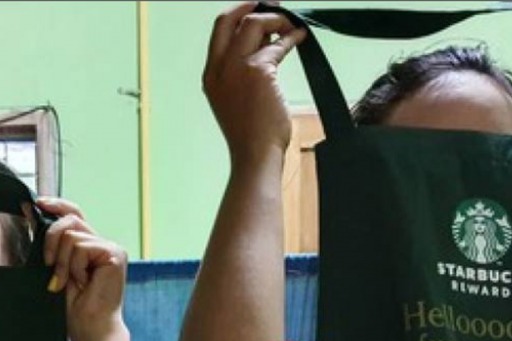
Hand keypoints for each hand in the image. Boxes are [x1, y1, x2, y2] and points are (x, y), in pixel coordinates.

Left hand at [38, 197, 127, 340]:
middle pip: (71, 219)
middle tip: (48, 264)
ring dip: (62, 261)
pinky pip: (81, 246)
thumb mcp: (56, 270)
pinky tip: (83, 283)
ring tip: (68, 282)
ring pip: (72, 234)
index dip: (57, 205)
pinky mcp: (114, 253)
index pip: (74, 215)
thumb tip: (34, 214)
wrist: (91, 330)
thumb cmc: (75, 309)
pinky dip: (74, 267)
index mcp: (90, 248)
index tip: (38, 203)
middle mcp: (103, 245)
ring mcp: (111, 248)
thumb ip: (52, 245)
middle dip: (51, 238)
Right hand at [203, 2, 306, 165]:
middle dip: (252, 5)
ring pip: (254, 24)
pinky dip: (291, 37)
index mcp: (211, 75)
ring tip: (291, 24)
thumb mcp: (236, 98)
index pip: (219, 31)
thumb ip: (244, 70)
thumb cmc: (250, 134)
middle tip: (273, 4)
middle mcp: (219, 68)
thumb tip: (266, 43)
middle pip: (231, 19)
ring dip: (276, 20)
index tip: (255, 8)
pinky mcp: (259, 72)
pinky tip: (300, 37)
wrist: (255, 155)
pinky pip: (277, 44)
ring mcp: (236, 68)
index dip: (237, 14)